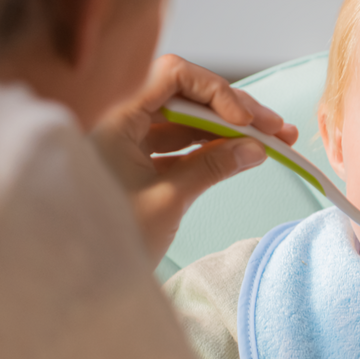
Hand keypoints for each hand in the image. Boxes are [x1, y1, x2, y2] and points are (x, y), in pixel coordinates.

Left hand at [91, 54, 297, 265]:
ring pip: (190, 122)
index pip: (172, 77)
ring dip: (231, 130)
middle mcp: (124, 123)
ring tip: (273, 141)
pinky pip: (183, 146)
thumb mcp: (168, 200)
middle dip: (234, 111)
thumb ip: (212, 168)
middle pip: (187, 97)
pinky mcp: (142, 166)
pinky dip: (214, 149)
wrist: (82, 281)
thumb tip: (255, 148)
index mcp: (118, 119)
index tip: (246, 121)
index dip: (215, 92)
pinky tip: (243, 155)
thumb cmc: (111, 240)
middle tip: (277, 128)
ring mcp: (133, 144)